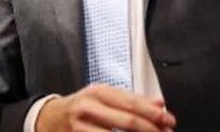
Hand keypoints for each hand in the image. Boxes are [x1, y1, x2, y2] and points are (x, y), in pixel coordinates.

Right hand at [37, 85, 175, 131]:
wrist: (51, 118)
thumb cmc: (81, 107)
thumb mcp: (103, 97)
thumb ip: (131, 100)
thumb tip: (159, 103)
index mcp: (97, 92)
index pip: (131, 102)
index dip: (153, 113)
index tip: (169, 120)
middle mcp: (88, 107)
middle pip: (127, 121)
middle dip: (151, 130)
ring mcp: (81, 126)